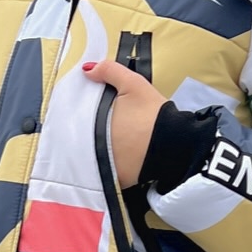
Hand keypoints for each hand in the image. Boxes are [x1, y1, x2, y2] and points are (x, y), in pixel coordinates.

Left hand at [82, 57, 164, 185]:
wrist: (176, 143)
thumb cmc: (153, 113)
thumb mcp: (133, 85)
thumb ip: (109, 72)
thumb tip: (86, 70)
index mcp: (93, 126)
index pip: (76, 123)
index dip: (78, 119)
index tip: (85, 115)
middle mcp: (94, 149)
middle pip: (82, 142)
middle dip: (87, 136)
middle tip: (99, 128)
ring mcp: (105, 167)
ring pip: (94, 158)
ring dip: (96, 152)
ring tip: (109, 143)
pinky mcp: (119, 181)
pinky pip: (108, 173)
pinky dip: (110, 167)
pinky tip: (118, 158)